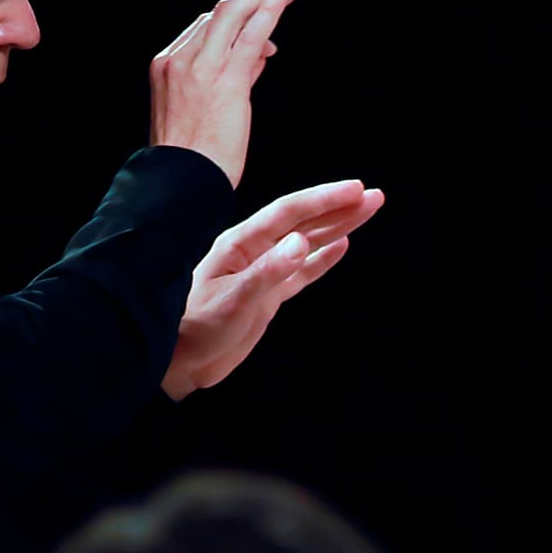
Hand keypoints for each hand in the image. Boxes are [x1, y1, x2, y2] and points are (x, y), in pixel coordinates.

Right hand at [149, 0, 299, 187]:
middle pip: (219, 11)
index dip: (238, 11)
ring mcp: (199, 66)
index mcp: (167, 66)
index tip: (261, 2)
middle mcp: (180, 59)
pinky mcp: (225, 78)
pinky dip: (270, 7)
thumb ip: (234, 74)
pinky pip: (251, 32)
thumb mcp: (206, 110)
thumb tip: (261, 50)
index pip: (206, 27)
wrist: (181, 185)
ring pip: (234, 13)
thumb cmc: (195, 159)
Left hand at [162, 179, 383, 399]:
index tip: (356, 191)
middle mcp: (254, 252)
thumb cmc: (197, 329)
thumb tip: (303, 242)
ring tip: (367, 210)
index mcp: (241, 244)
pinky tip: (341, 245)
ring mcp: (262, 273)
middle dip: (339, 208)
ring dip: (337, 227)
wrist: (177, 362)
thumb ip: (268, 272)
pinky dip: (322, 259)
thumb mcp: (233, 301)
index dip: (324, 200)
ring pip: (308, 244)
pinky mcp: (267, 296)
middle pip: (304, 223)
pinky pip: (301, 273)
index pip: (290, 213)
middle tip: (375, 195)